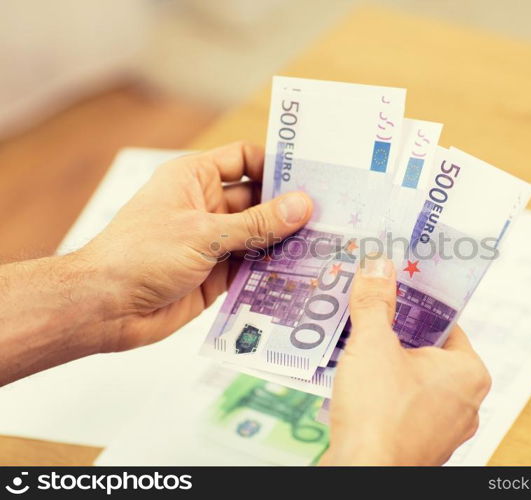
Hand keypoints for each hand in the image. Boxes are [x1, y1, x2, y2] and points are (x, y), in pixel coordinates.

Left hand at [79, 142, 312, 351]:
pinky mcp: (216, 275)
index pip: (244, 160)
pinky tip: (302, 272)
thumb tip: (301, 206)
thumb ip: (256, 223)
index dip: (275, 165)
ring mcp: (212, 242)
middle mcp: (206, 207)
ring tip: (325, 243)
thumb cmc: (140, 255)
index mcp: (194, 179)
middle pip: (258, 200)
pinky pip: (252, 267)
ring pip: (259, 236)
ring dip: (285, 241)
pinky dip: (273, 270)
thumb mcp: (204, 233)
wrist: (105, 308)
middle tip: (331, 214)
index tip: (312, 175)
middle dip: (288, 208)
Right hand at [320, 255, 490, 465]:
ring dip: (386, 367)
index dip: (416, 306)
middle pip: (428, 353)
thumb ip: (375, 302)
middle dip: (396, 336)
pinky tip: (357, 387)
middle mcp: (466, 402)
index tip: (393, 292)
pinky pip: (403, 409)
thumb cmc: (380, 415)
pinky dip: (383, 396)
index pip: (446, 325)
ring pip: (414, 382)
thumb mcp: (372, 344)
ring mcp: (444, 429)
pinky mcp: (420, 446)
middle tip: (369, 317)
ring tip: (357, 349)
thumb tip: (378, 266)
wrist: (363, 474)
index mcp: (469, 372)